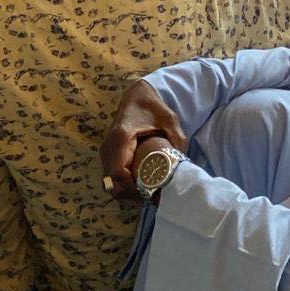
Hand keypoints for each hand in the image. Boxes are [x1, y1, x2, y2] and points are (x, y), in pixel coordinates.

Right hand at [100, 80, 187, 199]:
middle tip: (150, 195)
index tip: (149, 191)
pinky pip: (111, 177)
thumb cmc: (153, 107)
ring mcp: (106, 151)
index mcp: (121, 137)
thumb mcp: (169, 119)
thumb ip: (177, 140)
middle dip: (130, 194)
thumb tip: (183, 163)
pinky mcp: (109, 154)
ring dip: (126, 191)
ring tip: (146, 191)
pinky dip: (122, 185)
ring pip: (109, 183)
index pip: (118, 173)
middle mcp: (109, 146)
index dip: (131, 188)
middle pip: (112, 183)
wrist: (137, 95)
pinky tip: (140, 183)